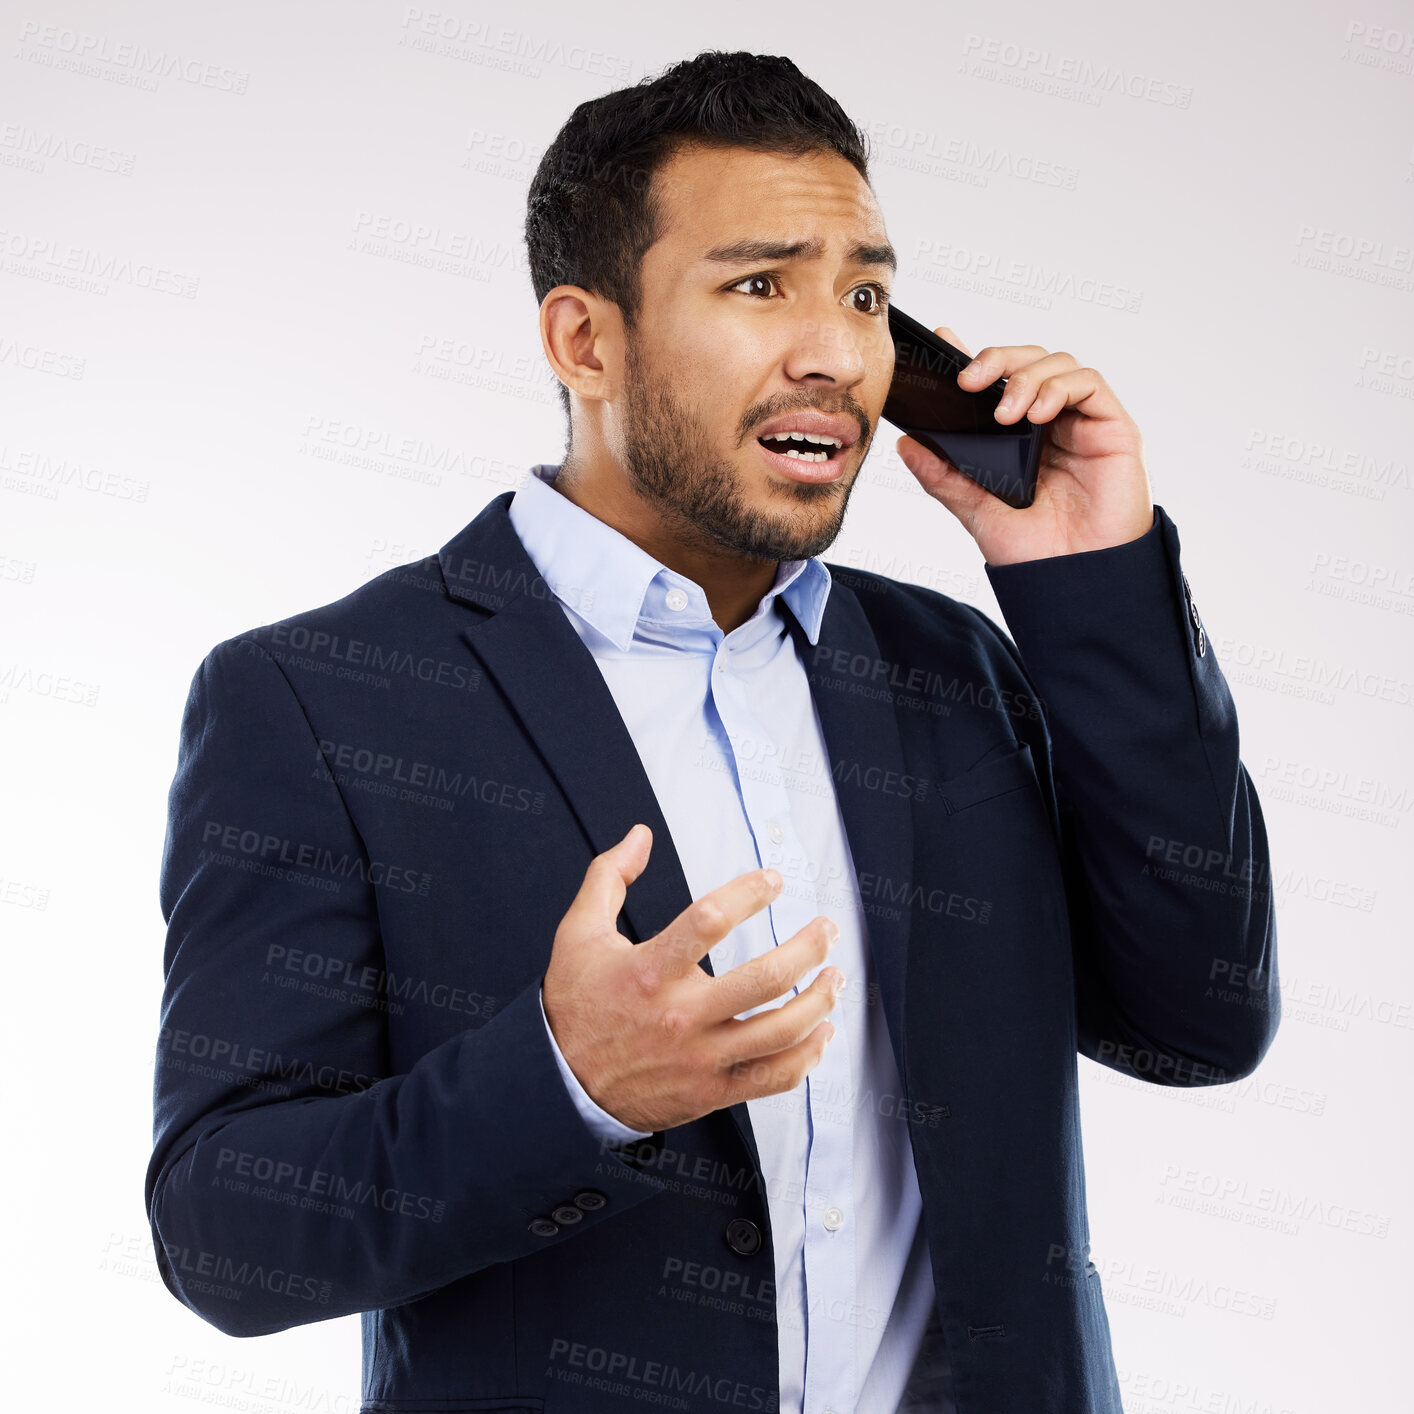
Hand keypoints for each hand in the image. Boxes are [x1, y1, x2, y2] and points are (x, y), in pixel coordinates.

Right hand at [541, 824, 843, 1132]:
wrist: (562, 1085)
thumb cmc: (576, 1007)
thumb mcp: (577, 933)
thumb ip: (608, 877)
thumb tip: (639, 836)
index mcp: (649, 971)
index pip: (710, 920)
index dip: (750, 892)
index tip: (772, 880)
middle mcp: (681, 1015)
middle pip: (765, 979)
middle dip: (808, 948)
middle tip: (825, 930)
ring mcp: (701, 1057)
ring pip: (781, 1031)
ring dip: (820, 1001)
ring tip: (834, 977)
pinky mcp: (712, 1090)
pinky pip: (775, 1077)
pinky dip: (808, 1054)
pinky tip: (821, 1032)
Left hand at [894, 327, 1153, 564]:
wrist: (1073, 583)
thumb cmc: (1035, 552)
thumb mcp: (976, 510)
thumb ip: (944, 476)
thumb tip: (905, 444)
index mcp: (1018, 437)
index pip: (997, 380)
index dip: (975, 357)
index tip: (943, 343)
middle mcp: (1051, 423)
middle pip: (1027, 361)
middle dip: (996, 359)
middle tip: (967, 380)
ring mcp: (1081, 423)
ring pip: (1057, 364)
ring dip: (1025, 376)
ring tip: (1004, 413)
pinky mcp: (1112, 428)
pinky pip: (1089, 384)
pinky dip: (1059, 387)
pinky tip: (1037, 413)